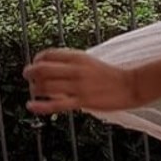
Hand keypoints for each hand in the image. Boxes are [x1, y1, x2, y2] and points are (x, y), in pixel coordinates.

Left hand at [24, 49, 138, 113]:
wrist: (132, 85)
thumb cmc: (112, 75)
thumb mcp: (90, 62)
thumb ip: (72, 63)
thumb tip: (53, 67)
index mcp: (78, 57)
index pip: (48, 54)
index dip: (37, 59)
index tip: (35, 65)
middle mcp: (76, 69)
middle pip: (42, 69)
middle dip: (30, 73)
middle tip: (28, 78)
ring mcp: (79, 86)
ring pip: (46, 86)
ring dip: (35, 89)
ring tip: (34, 93)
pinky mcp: (82, 101)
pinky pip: (55, 104)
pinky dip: (40, 106)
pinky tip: (31, 106)